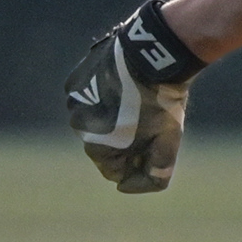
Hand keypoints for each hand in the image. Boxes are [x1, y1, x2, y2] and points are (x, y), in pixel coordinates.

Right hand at [62, 0, 206, 192]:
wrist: (151, 53)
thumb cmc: (160, 102)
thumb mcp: (167, 145)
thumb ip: (154, 176)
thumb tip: (126, 189)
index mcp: (96, 146)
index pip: (115, 172)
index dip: (137, 164)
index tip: (155, 146)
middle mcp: (77, 125)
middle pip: (104, 146)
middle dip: (124, 141)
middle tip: (149, 122)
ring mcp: (73, 99)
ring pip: (97, 120)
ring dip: (114, 118)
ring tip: (138, 102)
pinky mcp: (76, 78)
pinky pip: (91, 97)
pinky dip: (105, 96)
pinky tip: (125, 86)